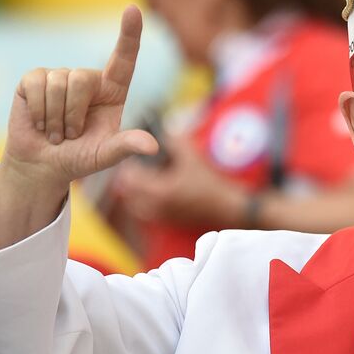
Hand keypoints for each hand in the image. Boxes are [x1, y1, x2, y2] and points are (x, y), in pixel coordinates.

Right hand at [2, 7, 158, 195]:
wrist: (44, 165)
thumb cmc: (80, 158)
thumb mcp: (105, 155)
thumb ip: (126, 146)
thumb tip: (152, 146)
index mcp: (112, 91)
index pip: (125, 58)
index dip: (130, 34)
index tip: (133, 9)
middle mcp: (88, 79)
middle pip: (81, 78)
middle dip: (72, 114)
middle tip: (69, 136)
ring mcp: (60, 76)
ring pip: (58, 83)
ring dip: (55, 118)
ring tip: (55, 133)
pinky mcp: (33, 80)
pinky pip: (36, 84)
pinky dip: (38, 111)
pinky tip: (39, 123)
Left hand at [114, 132, 251, 226]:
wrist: (227, 207)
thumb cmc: (211, 183)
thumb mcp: (194, 157)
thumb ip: (176, 141)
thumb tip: (163, 132)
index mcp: (159, 191)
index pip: (129, 178)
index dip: (129, 164)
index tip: (134, 155)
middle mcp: (155, 207)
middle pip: (126, 192)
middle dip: (129, 178)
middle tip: (136, 165)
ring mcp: (160, 216)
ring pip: (134, 204)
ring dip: (134, 191)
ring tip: (143, 178)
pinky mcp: (166, 221)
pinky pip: (144, 212)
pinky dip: (143, 202)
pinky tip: (154, 191)